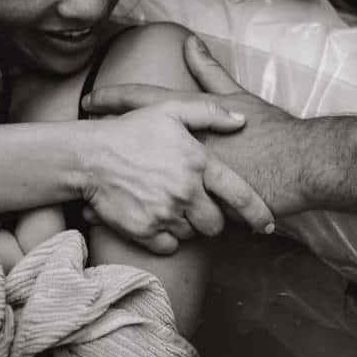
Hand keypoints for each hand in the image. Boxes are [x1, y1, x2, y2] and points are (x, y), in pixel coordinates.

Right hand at [81, 95, 273, 254]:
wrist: (89, 157)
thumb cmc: (131, 132)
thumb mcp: (170, 110)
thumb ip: (210, 113)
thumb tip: (242, 121)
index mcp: (198, 163)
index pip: (240, 195)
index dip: (258, 213)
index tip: (267, 224)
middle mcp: (186, 191)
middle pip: (216, 223)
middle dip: (211, 218)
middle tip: (197, 206)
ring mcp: (166, 213)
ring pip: (193, 234)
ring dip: (187, 225)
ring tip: (170, 206)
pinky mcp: (145, 231)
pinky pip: (170, 245)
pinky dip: (167, 237)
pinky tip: (157, 218)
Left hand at [82, 35, 307, 216]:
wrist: (298, 167)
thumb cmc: (270, 131)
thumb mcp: (237, 97)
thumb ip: (209, 73)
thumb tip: (191, 43)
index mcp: (190, 119)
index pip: (142, 102)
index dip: (113, 100)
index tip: (89, 102)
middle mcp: (183, 149)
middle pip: (133, 146)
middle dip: (105, 148)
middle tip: (80, 150)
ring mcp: (189, 181)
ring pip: (145, 188)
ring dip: (120, 191)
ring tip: (97, 196)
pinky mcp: (201, 210)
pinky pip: (165, 218)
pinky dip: (145, 220)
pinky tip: (130, 224)